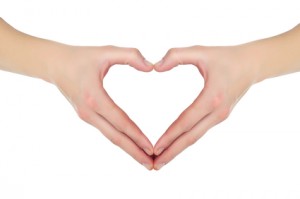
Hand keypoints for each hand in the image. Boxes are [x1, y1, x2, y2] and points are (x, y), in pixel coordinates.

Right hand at [50, 45, 153, 169]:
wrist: (54, 64)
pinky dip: (120, 140)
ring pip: (111, 137)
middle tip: (151, 165)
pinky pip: (107, 131)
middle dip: (134, 152)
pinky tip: (130, 145)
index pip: (120, 122)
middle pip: (115, 137)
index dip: (136, 135)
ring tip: (144, 160)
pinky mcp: (87, 116)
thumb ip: (130, 55)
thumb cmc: (80, 57)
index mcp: (94, 98)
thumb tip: (151, 67)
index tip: (151, 148)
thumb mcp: (105, 51)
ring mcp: (86, 117)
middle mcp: (89, 112)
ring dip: (128, 149)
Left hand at [153, 45, 258, 169]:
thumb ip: (176, 55)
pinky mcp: (219, 117)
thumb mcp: (201, 51)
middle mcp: (218, 112)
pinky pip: (199, 132)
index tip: (155, 148)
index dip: (170, 136)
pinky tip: (176, 146)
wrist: (252, 65)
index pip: (186, 121)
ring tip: (162, 161)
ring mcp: (220, 117)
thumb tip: (156, 67)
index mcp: (213, 97)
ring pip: (195, 137)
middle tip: (155, 166)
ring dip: (178, 150)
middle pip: (191, 138)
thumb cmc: (226, 57)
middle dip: (172, 153)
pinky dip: (186, 141)